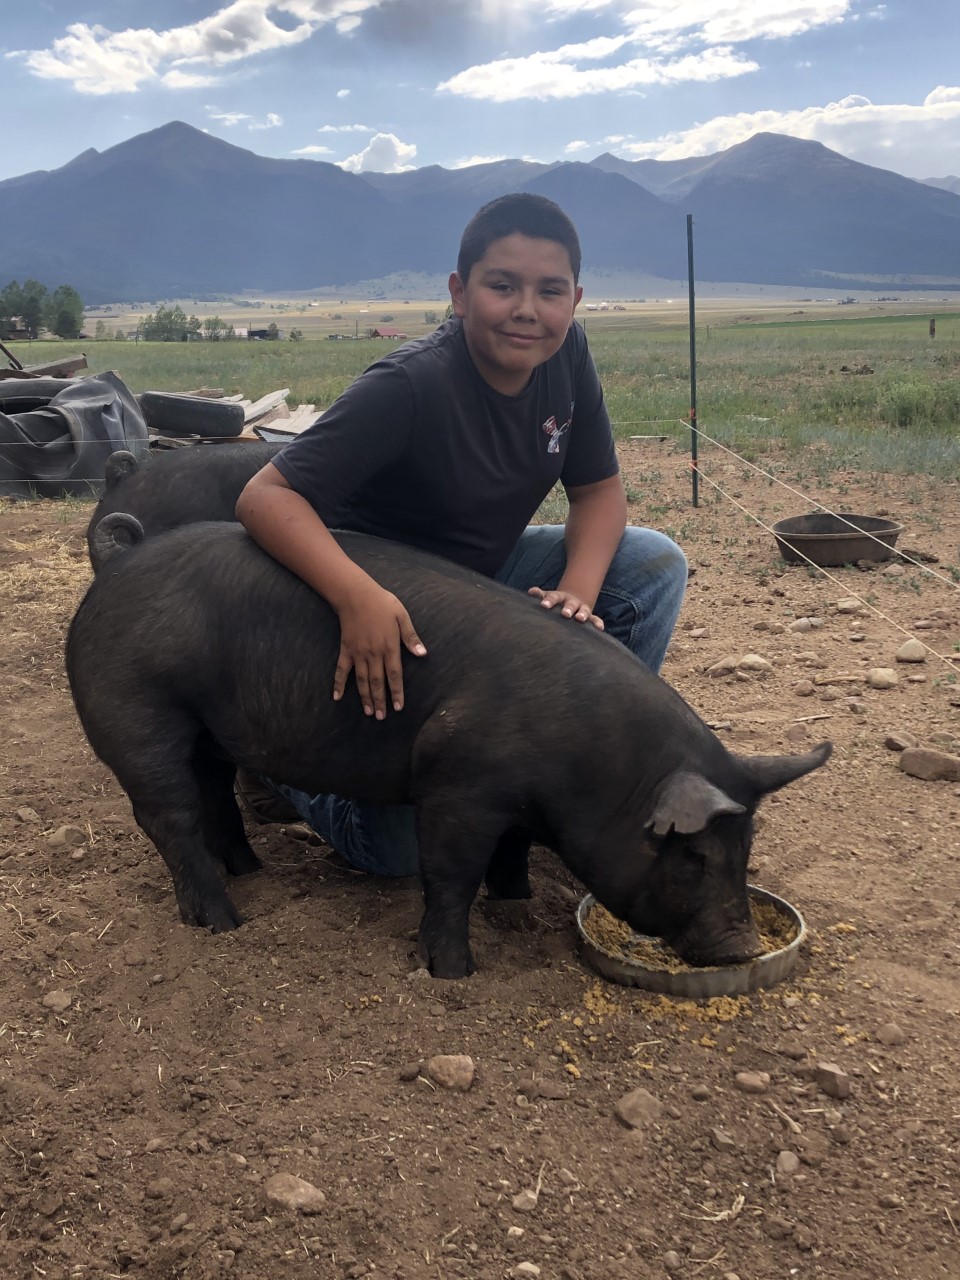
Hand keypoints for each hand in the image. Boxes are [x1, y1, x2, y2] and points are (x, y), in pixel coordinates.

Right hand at [334, 582, 426, 717]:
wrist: (356, 595)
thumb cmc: (382, 603)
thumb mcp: (402, 617)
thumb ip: (411, 637)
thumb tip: (423, 654)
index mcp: (389, 647)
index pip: (395, 675)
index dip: (397, 692)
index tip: (398, 707)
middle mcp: (373, 654)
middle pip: (377, 682)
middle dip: (380, 701)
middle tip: (382, 717)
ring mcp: (358, 654)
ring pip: (362, 680)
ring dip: (365, 698)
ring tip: (369, 712)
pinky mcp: (346, 650)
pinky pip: (341, 670)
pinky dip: (338, 684)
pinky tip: (337, 697)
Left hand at [528, 586, 603, 629]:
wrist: (572, 601)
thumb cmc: (555, 603)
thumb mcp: (548, 597)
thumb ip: (540, 595)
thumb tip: (531, 591)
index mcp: (560, 597)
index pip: (554, 597)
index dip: (549, 601)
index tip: (543, 605)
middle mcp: (572, 602)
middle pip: (570, 604)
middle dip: (568, 609)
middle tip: (564, 614)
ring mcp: (581, 609)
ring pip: (584, 611)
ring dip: (582, 614)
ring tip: (580, 619)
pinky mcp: (589, 617)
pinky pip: (595, 619)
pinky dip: (597, 623)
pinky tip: (600, 628)